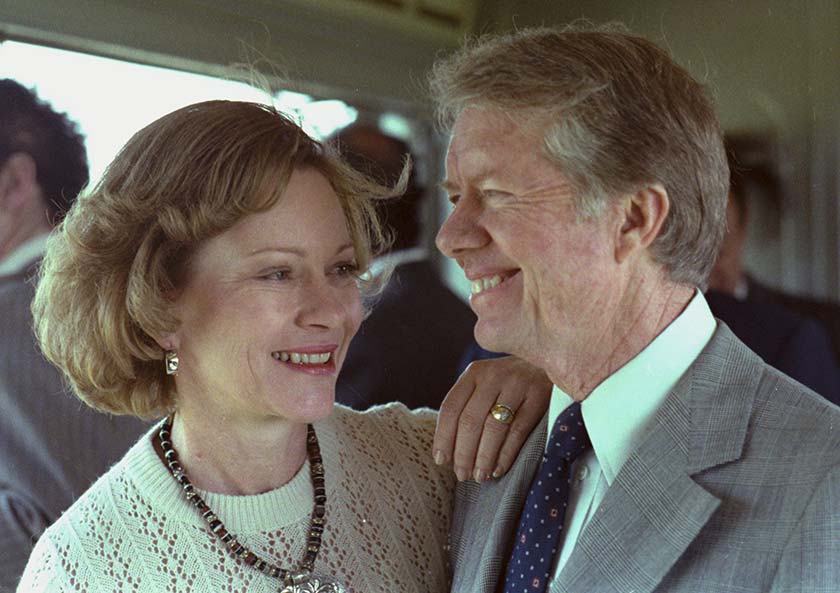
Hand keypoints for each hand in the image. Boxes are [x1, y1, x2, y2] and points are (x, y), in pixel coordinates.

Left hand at [434, 356, 551, 481]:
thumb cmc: (511, 382)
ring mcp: (517, 384)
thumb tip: (449, 450)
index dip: (443, 437)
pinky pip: (518, 431)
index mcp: (474, 373)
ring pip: (493, 427)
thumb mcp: (487, 383)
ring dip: (484, 457)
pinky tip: (499, 469)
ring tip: (480, 476)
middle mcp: (493, 376)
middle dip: (463, 453)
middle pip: (470, 420)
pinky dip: (506, 454)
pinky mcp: (539, 396)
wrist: (552, 360)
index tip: (441, 460)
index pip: (451, 407)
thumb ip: (468, 405)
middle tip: (462, 475)